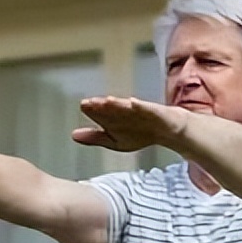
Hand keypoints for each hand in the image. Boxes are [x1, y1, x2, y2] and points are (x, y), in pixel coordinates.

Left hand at [72, 96, 186, 152]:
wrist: (168, 131)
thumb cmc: (139, 133)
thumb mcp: (114, 141)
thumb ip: (94, 138)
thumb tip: (73, 135)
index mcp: (114, 118)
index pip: (101, 113)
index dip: (93, 109)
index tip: (84, 105)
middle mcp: (125, 112)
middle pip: (112, 108)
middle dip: (102, 105)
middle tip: (91, 102)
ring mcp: (140, 110)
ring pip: (127, 107)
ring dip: (117, 103)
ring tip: (107, 101)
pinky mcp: (154, 112)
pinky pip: (147, 108)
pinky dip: (140, 105)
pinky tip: (133, 102)